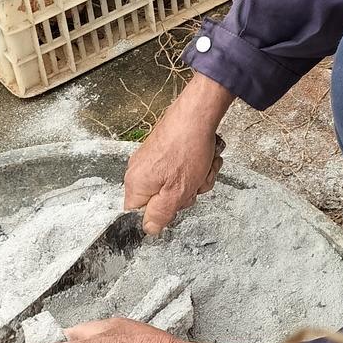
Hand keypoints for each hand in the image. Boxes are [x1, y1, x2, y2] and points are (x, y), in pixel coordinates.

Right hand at [124, 73, 233, 234]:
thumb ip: (160, 214)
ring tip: (203, 165)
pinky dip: (199, 165)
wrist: (197, 113)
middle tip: (195, 181)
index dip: (161, 214)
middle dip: (187, 193)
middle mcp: (140, 171)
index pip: (139, 214)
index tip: (176, 203)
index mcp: (136, 184)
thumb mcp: (176, 192)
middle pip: (164, 200)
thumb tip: (149, 229)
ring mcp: (154, 160)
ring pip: (179, 184)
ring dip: (198, 178)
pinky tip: (205, 156)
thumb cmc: (187, 148)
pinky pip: (184, 169)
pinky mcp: (167, 151)